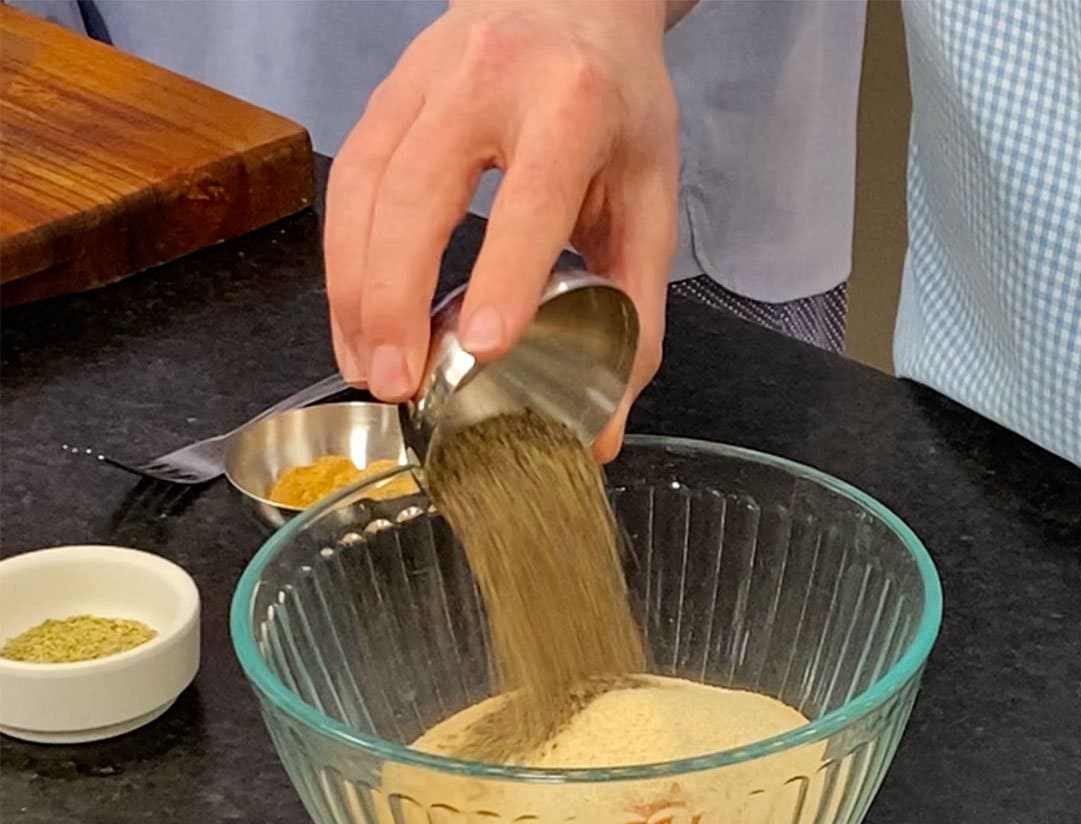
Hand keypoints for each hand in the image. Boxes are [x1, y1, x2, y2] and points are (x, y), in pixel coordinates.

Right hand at [324, 0, 679, 460]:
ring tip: (368, 371)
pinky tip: (354, 324)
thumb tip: (601, 433)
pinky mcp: (384, 95)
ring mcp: (422, 80)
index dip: (506, 272)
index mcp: (574, 102)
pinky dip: (342, 263)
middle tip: (400, 384)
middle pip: (416, 189)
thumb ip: (635, 314)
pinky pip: (346, 185)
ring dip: (354, 290)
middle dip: (396, 296)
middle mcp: (488, 78)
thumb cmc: (617, 108)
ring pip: (363, 189)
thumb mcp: (648, 200)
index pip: (532, 194)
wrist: (572, 0)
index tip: (483, 347)